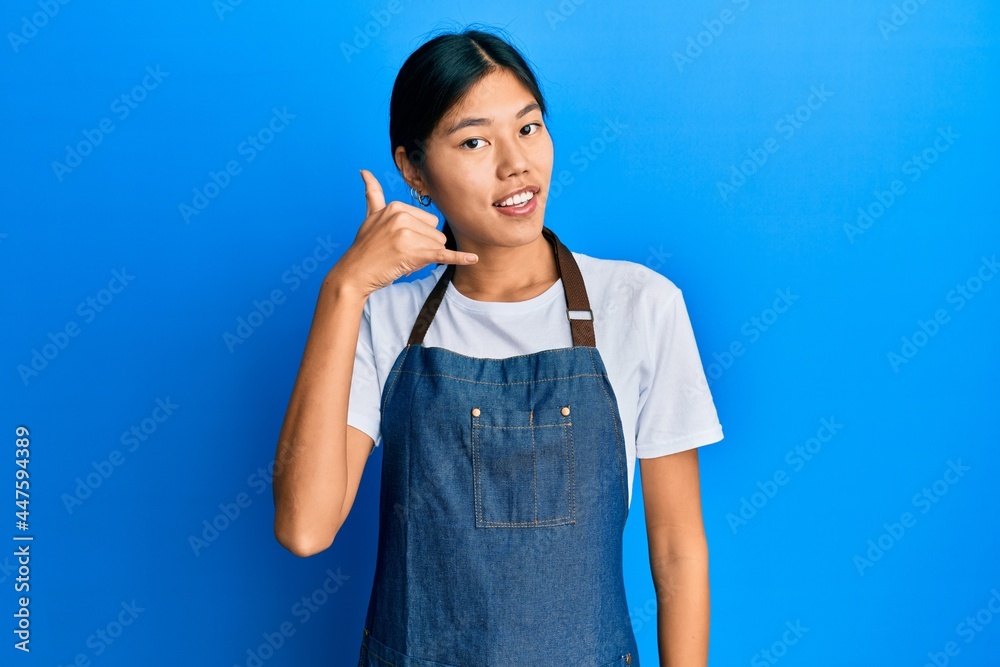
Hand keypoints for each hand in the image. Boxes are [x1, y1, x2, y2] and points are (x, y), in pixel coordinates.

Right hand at [330, 170, 477, 296]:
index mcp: (396, 207)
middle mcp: (402, 217)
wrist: (354, 273)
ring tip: (402, 260)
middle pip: (435, 233)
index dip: (419, 236)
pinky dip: (459, 258)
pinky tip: (472, 258)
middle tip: (401, 253)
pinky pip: (442, 255)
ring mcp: (407, 235)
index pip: (429, 220)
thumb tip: (364, 171)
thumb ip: (373, 194)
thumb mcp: (370, 216)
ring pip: (437, 246)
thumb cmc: (365, 247)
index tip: (400, 242)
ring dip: (425, 258)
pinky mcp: (413, 254)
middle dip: (424, 247)